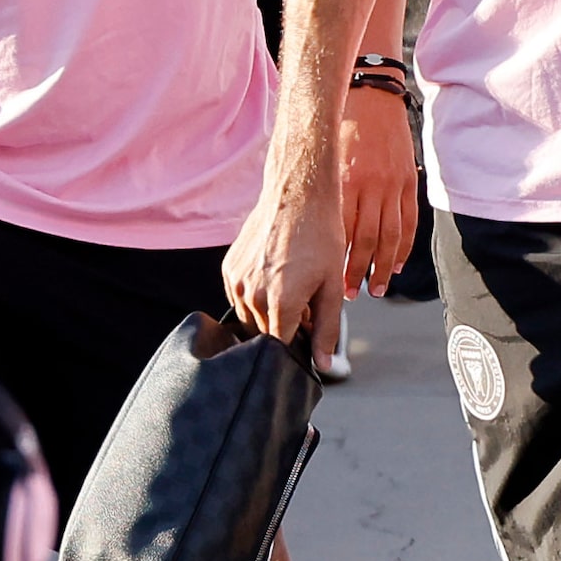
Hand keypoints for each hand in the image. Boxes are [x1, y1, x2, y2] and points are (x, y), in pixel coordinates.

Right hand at [224, 120, 347, 368]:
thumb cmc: (322, 237)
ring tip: (294, 287)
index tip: (308, 340)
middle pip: (264, 334)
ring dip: (269, 313)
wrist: (298, 194)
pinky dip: (255, 295)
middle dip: (285, 328)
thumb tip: (322, 365)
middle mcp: (251, 296)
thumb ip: (327, 329)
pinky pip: (239, 297)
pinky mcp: (229, 268)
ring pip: (249, 317)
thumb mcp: (332, 285)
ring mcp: (236, 281)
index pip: (280, 348)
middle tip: (308, 306)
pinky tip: (277, 276)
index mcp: (280, 304)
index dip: (296, 348)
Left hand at [339, 85, 419, 298]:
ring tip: (377, 287)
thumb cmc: (342, 128)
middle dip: (358, 272)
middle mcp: (369, 187)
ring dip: (383, 267)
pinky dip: (405, 247)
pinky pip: (409, 221)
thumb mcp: (326, 161)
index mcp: (344, 182)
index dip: (338, 264)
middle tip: (352, 294)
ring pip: (391, 236)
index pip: (342, 234)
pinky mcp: (409, 181)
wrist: (371, 96)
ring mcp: (392, 185)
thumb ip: (324, 196)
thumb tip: (315, 236)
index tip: (332, 286)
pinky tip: (398, 263)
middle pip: (366, 241)